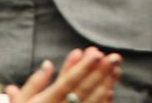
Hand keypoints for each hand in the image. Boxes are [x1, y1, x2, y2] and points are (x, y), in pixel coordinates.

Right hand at [5, 47, 119, 102]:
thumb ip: (34, 84)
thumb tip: (48, 64)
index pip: (66, 83)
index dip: (82, 68)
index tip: (97, 54)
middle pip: (82, 91)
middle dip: (98, 73)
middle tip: (113, 58)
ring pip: (90, 102)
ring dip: (105, 85)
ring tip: (116, 69)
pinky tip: (110, 91)